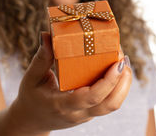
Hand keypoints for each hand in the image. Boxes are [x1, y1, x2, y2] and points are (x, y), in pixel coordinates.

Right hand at [8, 32, 131, 135]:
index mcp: (62, 105)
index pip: (91, 97)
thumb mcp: (32, 77)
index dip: (108, 81)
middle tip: (122, 56)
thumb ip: (41, 57)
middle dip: (122, 79)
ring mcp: (86, 115)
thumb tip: (46, 35)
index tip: (117, 62)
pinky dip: (118, 86)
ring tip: (124, 61)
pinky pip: (109, 102)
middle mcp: (78, 113)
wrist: (31, 120)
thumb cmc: (31, 96)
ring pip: (113, 104)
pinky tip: (117, 69)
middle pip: (110, 103)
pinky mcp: (90, 111)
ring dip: (124, 83)